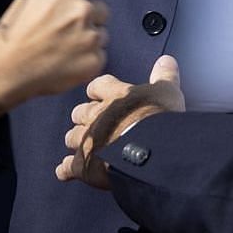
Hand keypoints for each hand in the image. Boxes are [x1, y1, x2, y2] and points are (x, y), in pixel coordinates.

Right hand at [0, 0, 136, 121]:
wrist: (7, 68)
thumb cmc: (15, 30)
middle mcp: (82, 10)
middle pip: (101, 9)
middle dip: (89, 17)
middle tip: (64, 30)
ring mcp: (90, 37)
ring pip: (101, 33)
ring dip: (88, 38)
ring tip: (62, 48)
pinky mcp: (95, 61)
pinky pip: (100, 54)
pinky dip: (88, 58)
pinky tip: (67, 62)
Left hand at [55, 54, 184, 189]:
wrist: (151, 151)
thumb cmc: (159, 119)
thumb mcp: (167, 91)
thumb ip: (164, 75)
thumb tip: (166, 60)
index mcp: (115, 96)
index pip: (97, 86)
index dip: (98, 91)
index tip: (98, 93)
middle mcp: (97, 115)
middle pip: (80, 112)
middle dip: (83, 117)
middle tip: (89, 121)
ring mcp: (88, 139)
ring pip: (72, 137)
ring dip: (76, 140)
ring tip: (82, 145)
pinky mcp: (84, 164)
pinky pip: (68, 167)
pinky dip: (66, 170)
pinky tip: (66, 172)